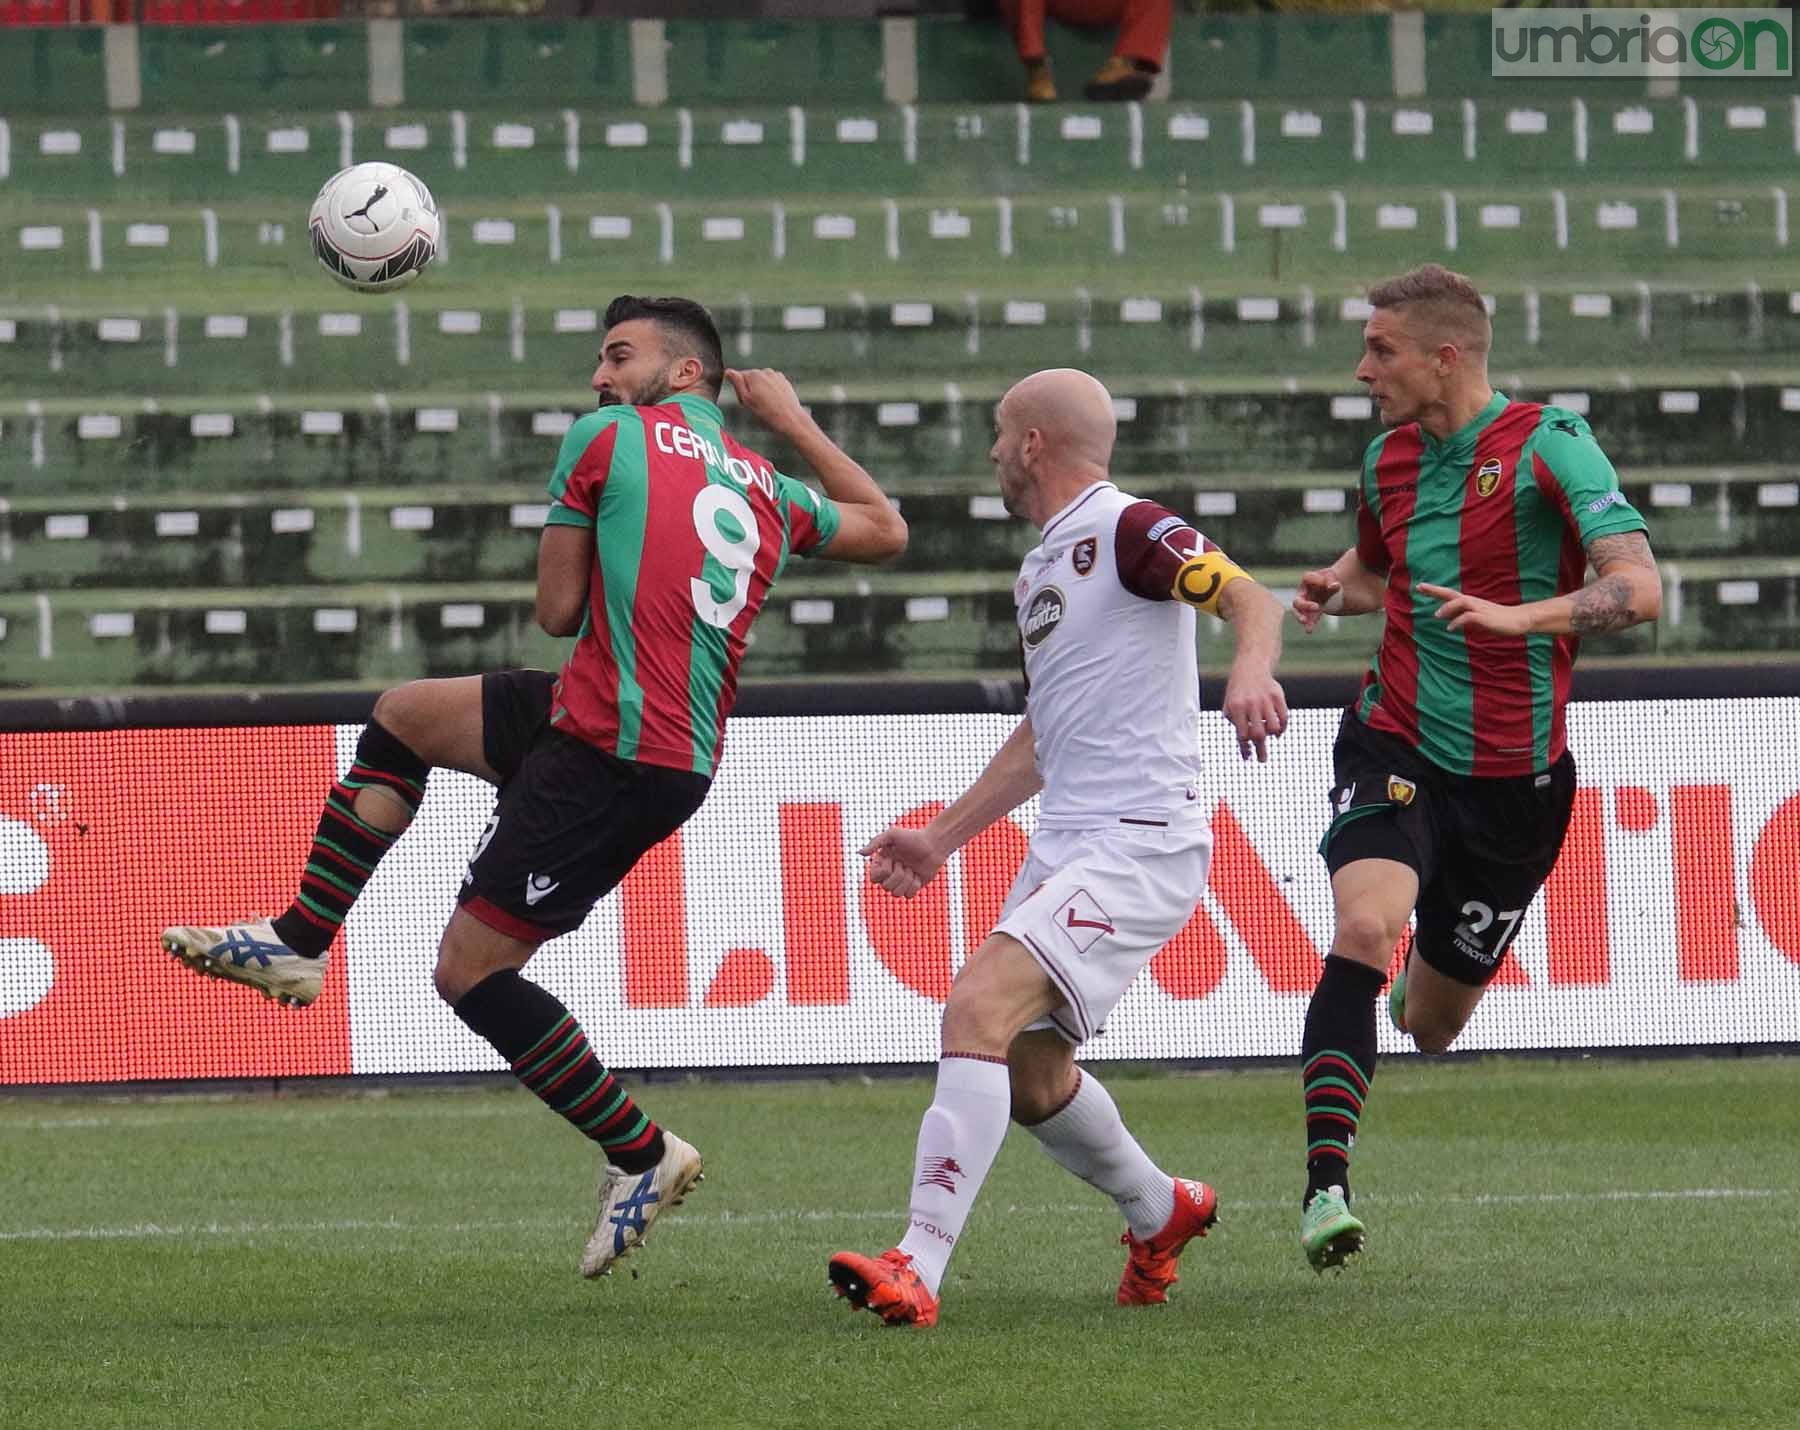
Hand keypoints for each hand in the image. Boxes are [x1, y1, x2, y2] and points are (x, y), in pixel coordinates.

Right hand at [724, 367, 810, 435]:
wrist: (790, 419)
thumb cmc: (767, 413)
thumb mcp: (746, 400)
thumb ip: (737, 383)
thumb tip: (728, 371)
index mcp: (753, 374)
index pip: (738, 378)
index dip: (740, 392)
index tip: (745, 403)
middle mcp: (765, 371)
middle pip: (751, 379)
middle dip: (751, 390)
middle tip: (756, 406)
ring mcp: (776, 375)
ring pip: (762, 382)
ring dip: (761, 391)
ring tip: (766, 405)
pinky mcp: (784, 381)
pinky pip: (772, 385)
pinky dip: (771, 392)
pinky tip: (774, 403)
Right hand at [859, 825, 945, 898]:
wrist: (935, 844)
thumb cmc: (913, 837)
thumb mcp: (892, 835)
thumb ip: (875, 843)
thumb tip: (859, 853)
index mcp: (882, 863)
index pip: (874, 878)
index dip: (882, 872)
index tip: (891, 860)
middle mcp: (889, 873)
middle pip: (885, 887)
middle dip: (898, 875)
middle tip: (905, 863)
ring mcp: (901, 881)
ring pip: (896, 894)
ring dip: (906, 881)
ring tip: (912, 869)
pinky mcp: (912, 887)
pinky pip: (908, 896)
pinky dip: (914, 886)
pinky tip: (918, 876)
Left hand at [1222, 668, 1288, 762]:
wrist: (1250, 668)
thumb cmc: (1238, 692)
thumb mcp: (1229, 706)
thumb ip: (1235, 724)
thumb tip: (1245, 747)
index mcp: (1237, 707)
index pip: (1242, 735)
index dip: (1245, 749)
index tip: (1248, 758)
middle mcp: (1251, 704)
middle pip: (1258, 734)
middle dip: (1261, 751)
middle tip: (1262, 759)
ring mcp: (1266, 700)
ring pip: (1273, 727)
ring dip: (1272, 737)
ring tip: (1269, 738)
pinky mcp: (1278, 696)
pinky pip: (1284, 718)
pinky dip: (1282, 728)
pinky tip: (1278, 731)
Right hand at [1292, 569, 1343, 633]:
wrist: (1332, 588)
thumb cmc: (1331, 580)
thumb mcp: (1333, 578)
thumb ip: (1333, 581)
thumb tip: (1334, 586)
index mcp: (1309, 579)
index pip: (1307, 577)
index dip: (1315, 580)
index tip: (1325, 584)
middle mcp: (1304, 591)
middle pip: (1299, 599)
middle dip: (1305, 605)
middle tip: (1317, 607)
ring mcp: (1306, 602)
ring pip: (1299, 611)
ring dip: (1301, 617)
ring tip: (1304, 622)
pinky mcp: (1310, 611)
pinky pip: (1308, 618)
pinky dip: (1309, 623)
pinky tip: (1309, 630)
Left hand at [1418, 582, 1532, 636]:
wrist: (1518, 620)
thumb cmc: (1497, 620)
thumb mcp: (1476, 619)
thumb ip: (1463, 618)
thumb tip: (1449, 621)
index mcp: (1469, 602)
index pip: (1449, 594)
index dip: (1434, 590)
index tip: (1420, 586)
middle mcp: (1472, 602)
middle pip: (1451, 593)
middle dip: (1435, 590)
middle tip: (1419, 586)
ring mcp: (1479, 608)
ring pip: (1460, 602)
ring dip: (1447, 607)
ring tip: (1437, 615)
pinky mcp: (1485, 617)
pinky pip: (1469, 617)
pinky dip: (1458, 621)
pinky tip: (1450, 628)